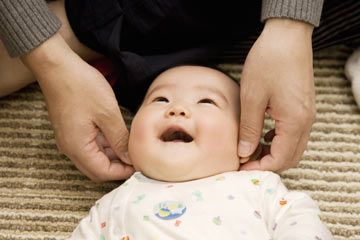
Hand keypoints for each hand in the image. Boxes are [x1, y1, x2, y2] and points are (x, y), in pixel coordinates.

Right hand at [22, 34, 134, 181]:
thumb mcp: (108, 114)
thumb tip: (129, 158)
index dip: (122, 172)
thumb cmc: (81, 86)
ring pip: (93, 158)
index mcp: (77, 147)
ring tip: (130, 146)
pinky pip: (88, 146)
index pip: (102, 173)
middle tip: (136, 158)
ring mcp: (69, 139)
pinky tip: (117, 137)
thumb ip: (120, 139)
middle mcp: (70, 148)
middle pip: (96, 169)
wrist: (57, 67)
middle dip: (117, 167)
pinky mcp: (70, 130)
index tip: (139, 165)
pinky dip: (104, 146)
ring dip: (112, 156)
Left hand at [238, 19, 315, 171]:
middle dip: (267, 164)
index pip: (280, 159)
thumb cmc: (268, 63)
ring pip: (293, 147)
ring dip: (273, 153)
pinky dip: (278, 141)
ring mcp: (306, 114)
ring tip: (250, 150)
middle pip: (290, 157)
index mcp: (294, 122)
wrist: (287, 37)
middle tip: (244, 162)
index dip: (259, 168)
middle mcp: (305, 122)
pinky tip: (262, 135)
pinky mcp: (303, 107)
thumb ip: (249, 129)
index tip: (240, 168)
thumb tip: (244, 153)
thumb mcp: (252, 98)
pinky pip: (294, 134)